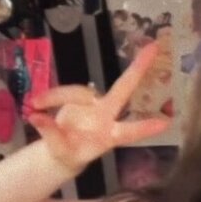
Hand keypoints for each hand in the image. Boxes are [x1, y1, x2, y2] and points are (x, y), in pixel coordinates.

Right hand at [24, 44, 172, 172]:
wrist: (61, 150)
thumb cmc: (68, 154)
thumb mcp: (59, 150)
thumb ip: (50, 133)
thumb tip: (36, 117)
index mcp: (107, 136)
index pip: (128, 132)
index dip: (144, 128)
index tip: (165, 123)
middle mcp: (106, 116)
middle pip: (123, 89)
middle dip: (137, 69)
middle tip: (154, 47)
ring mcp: (94, 104)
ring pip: (79, 91)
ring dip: (56, 97)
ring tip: (35, 105)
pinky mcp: (80, 97)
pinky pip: (64, 92)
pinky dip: (49, 97)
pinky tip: (35, 104)